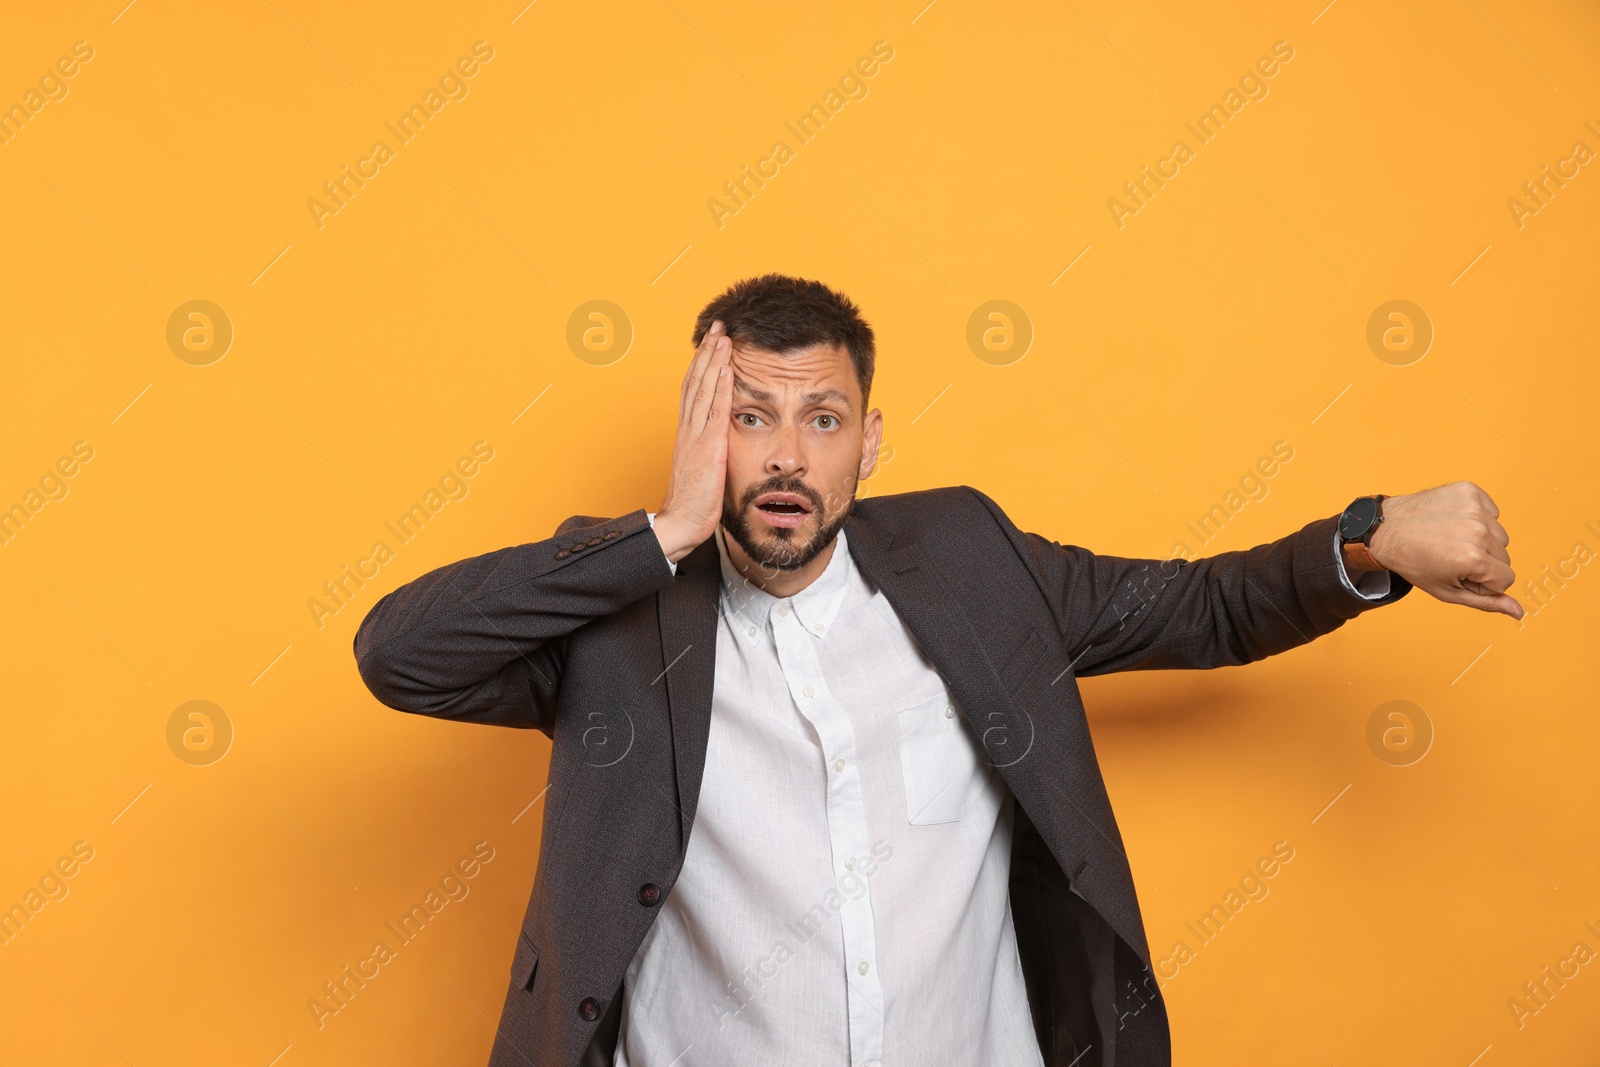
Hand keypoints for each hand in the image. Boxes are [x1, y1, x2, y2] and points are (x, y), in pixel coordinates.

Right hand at [653, 320, 733, 563]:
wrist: (681, 523)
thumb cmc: (693, 501)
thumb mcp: (702, 468)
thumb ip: (709, 449)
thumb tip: (722, 440)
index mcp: (687, 433)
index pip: (693, 390)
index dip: (701, 364)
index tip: (711, 343)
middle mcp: (688, 429)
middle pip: (695, 381)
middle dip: (707, 352)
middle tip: (717, 326)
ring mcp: (696, 436)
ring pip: (703, 389)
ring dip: (714, 360)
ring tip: (724, 335)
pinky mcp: (707, 447)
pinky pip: (714, 411)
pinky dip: (720, 386)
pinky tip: (728, 368)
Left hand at [1365, 481, 1520, 618]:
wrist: (1386, 529)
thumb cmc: (1414, 562)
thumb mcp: (1447, 591)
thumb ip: (1486, 603)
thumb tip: (1519, 612)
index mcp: (1473, 559)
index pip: (1507, 579)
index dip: (1484, 582)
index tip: (1460, 573)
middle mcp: (1477, 531)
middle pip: (1505, 556)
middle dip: (1484, 561)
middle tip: (1453, 556)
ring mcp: (1474, 508)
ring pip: (1500, 535)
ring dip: (1482, 540)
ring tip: (1452, 539)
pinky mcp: (1470, 490)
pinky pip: (1492, 512)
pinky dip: (1478, 518)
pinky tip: (1453, 522)